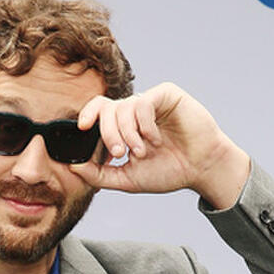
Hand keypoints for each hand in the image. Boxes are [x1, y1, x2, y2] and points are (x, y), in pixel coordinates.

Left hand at [73, 82, 250, 209]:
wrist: (200, 169)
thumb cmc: (167, 172)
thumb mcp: (127, 179)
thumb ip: (99, 175)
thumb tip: (73, 167)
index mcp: (123, 127)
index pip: (97, 113)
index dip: (87, 117)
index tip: (82, 130)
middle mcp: (134, 111)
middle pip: (106, 109)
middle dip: (108, 133)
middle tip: (120, 152)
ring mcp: (150, 101)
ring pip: (124, 107)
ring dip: (129, 134)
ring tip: (143, 152)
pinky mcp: (166, 94)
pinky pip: (143, 103)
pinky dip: (145, 125)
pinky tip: (155, 140)